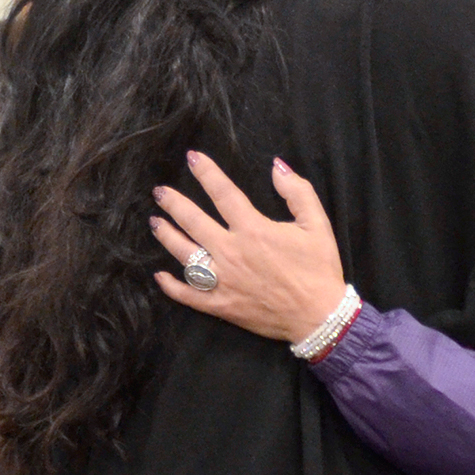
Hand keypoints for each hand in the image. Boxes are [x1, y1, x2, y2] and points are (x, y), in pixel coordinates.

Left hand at [150, 151, 347, 344]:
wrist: (319, 317)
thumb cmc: (319, 269)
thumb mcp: (317, 224)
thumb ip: (297, 192)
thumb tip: (277, 166)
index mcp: (253, 230)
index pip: (223, 194)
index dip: (206, 173)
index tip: (192, 158)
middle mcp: (231, 252)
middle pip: (193, 222)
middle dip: (173, 203)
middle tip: (159, 191)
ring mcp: (222, 280)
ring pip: (184, 254)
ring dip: (167, 236)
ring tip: (155, 222)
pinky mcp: (221, 306)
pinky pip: (188, 295)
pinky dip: (171, 286)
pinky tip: (159, 275)